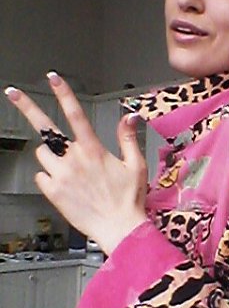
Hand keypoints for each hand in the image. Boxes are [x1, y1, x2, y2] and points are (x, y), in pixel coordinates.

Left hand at [4, 73, 148, 254]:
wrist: (119, 229)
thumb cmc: (129, 199)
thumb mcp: (136, 165)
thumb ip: (128, 137)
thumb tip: (129, 116)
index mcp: (94, 150)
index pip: (76, 115)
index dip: (64, 94)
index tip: (54, 78)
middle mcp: (74, 160)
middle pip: (46, 129)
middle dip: (28, 108)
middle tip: (13, 94)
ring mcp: (61, 176)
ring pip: (43, 154)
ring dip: (51, 156)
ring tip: (68, 168)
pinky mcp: (53, 193)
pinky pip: (40, 176)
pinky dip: (48, 177)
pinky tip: (64, 185)